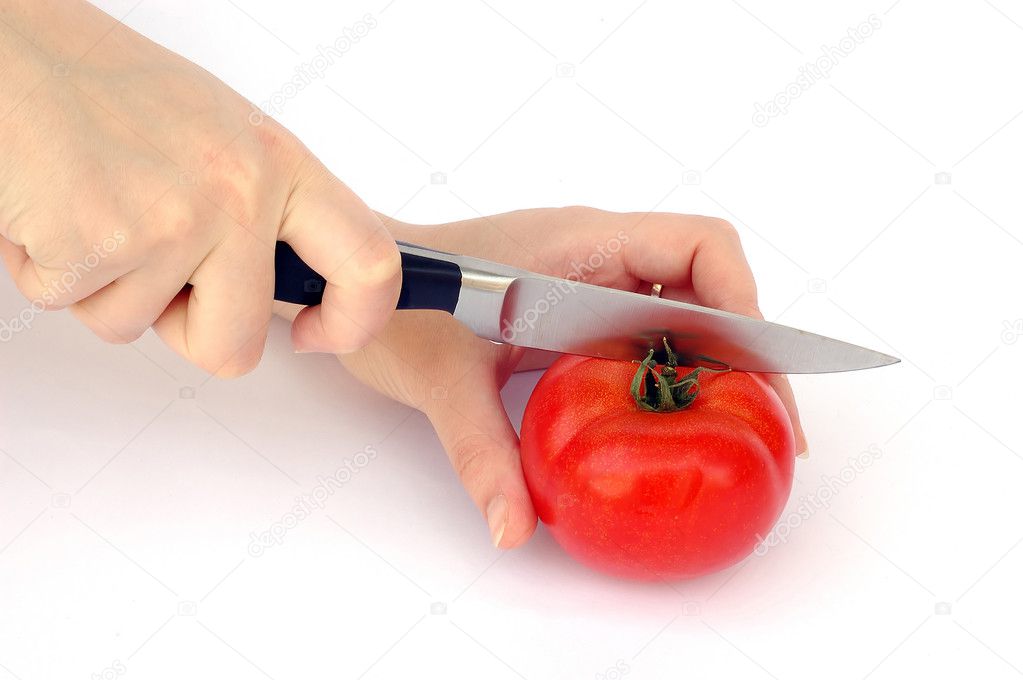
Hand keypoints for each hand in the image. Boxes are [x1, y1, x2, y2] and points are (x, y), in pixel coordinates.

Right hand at [0, 1, 399, 374]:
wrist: (14, 51)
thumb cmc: (108, 89)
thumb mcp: (223, 137)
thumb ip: (267, 210)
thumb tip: (297, 279)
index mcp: (280, 165)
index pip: (369, 263)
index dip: (353, 321)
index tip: (321, 333)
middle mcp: (238, 194)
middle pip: (237, 345)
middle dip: (188, 333)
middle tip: (158, 280)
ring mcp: (172, 221)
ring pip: (137, 327)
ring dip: (105, 288)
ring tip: (93, 210)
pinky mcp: (99, 241)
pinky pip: (75, 306)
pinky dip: (51, 272)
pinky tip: (54, 210)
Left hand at [275, 207, 807, 549]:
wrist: (358, 288)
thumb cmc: (396, 306)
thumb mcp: (443, 381)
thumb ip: (483, 453)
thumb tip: (517, 529)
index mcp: (580, 244)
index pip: (700, 246)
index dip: (746, 302)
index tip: (759, 374)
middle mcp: (597, 255)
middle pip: (709, 286)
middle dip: (749, 350)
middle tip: (768, 426)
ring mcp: (590, 281)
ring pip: (685, 311)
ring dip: (718, 365)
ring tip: (739, 430)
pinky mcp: (577, 311)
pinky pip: (649, 335)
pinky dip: (675, 376)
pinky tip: (675, 424)